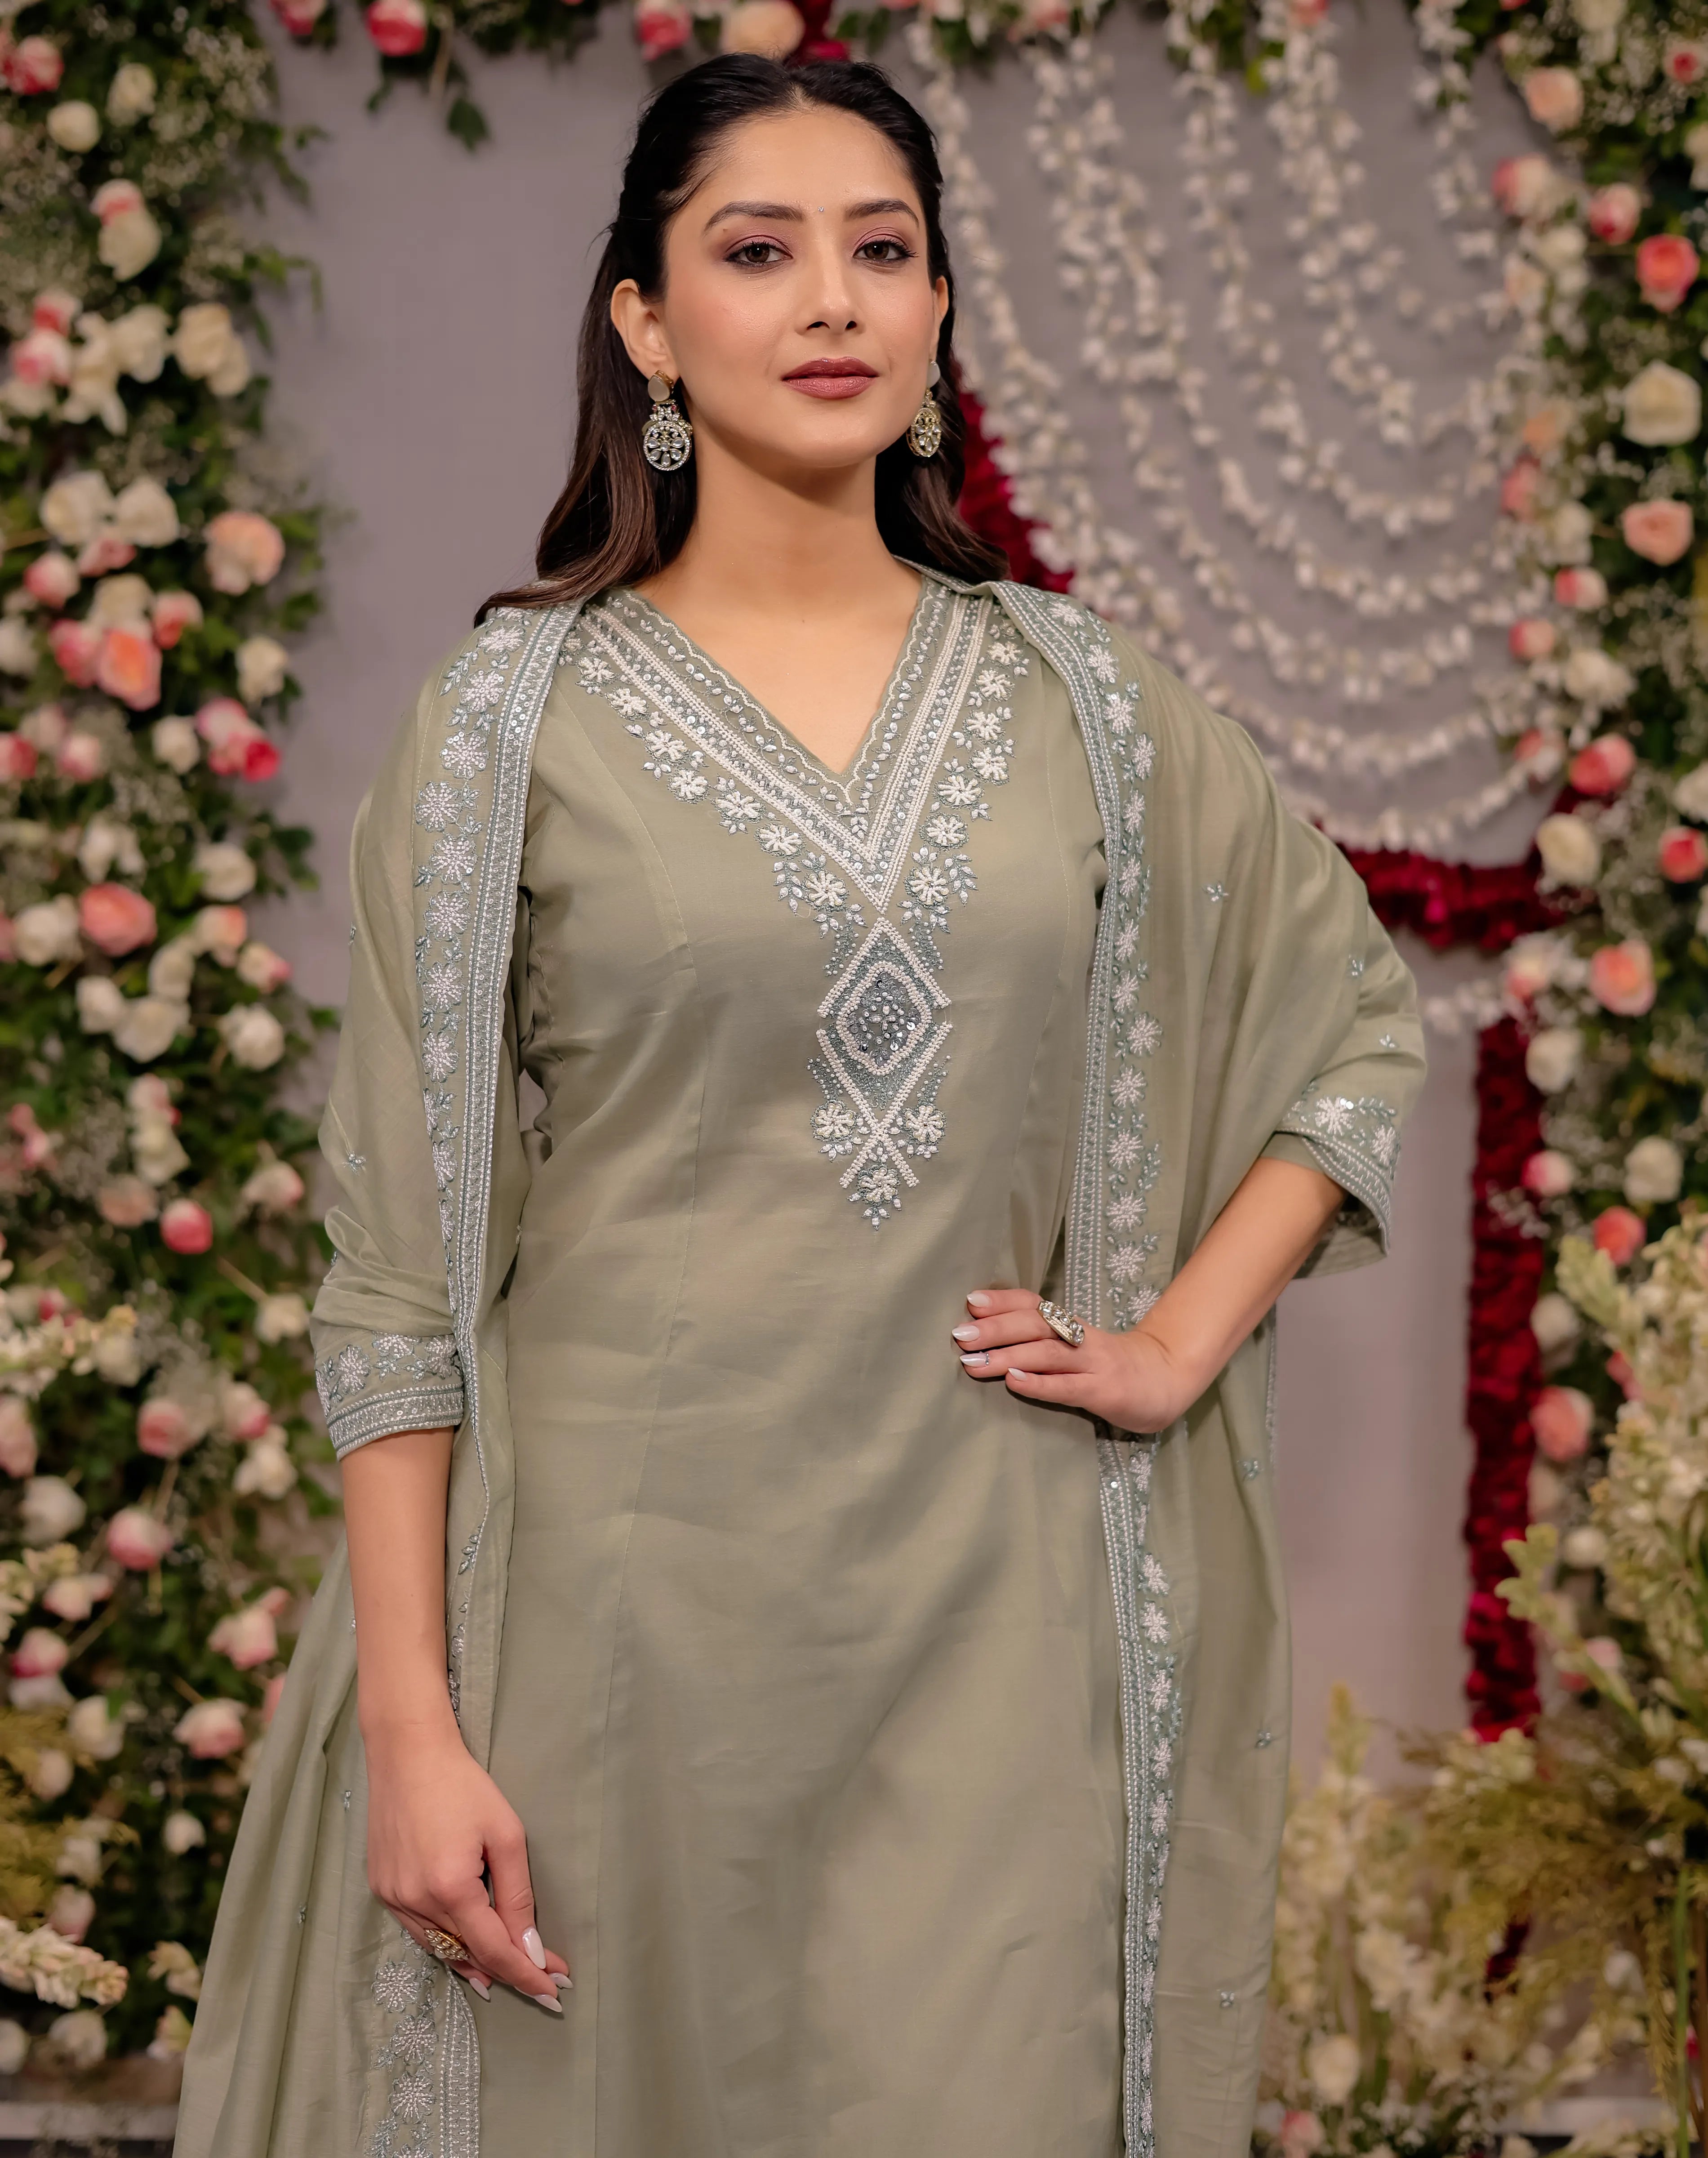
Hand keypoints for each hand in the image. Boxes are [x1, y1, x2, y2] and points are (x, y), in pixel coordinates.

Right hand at [364, 1719, 570, 2009]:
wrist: (407, 1754)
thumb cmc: (463, 1786)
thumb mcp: (505, 1834)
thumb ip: (517, 1894)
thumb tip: (529, 1948)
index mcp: (450, 1886)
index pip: (493, 1949)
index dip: (525, 1974)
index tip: (554, 1990)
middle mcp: (415, 1900)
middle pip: (468, 1952)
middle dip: (507, 1967)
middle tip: (543, 1979)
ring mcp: (392, 1897)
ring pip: (440, 1947)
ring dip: (474, 1962)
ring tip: (504, 1974)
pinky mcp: (380, 1889)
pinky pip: (418, 1930)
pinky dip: (444, 1942)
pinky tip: (463, 1948)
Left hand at [951, 1288, 1197, 1433]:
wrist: (1168, 1380)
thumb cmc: (1113, 1366)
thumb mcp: (1078, 1347)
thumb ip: (1045, 1342)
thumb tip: (994, 1340)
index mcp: (1072, 1326)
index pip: (1035, 1305)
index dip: (1004, 1301)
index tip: (972, 1301)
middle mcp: (1081, 1338)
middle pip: (1036, 1325)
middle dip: (996, 1328)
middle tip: (960, 1334)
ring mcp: (1094, 1364)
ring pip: (1047, 1354)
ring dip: (1007, 1356)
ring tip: (973, 1361)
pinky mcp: (1104, 1391)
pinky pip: (1067, 1387)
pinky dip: (1038, 1384)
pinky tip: (1013, 1383)